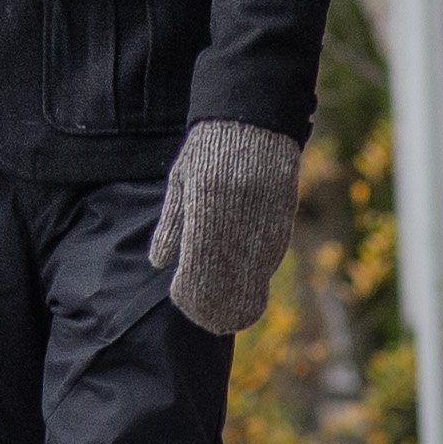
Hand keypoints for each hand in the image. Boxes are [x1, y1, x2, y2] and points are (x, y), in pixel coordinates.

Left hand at [147, 119, 303, 333]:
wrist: (253, 124)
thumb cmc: (208, 152)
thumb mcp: (181, 180)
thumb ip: (172, 223)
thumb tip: (159, 263)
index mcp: (206, 201)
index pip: (197, 256)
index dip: (189, 285)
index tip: (180, 298)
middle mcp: (238, 213)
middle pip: (225, 272)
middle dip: (213, 300)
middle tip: (204, 318)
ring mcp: (264, 217)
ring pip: (252, 270)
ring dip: (238, 294)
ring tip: (224, 314)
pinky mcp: (283, 220)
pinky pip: (270, 257)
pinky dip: (257, 276)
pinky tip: (246, 287)